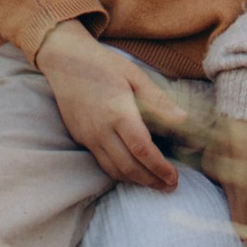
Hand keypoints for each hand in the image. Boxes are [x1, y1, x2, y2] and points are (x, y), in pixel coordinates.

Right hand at [34, 24, 179, 189]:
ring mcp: (88, 136)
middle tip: (169, 186)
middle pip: (128, 167)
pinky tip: (133, 170)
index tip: (174, 178)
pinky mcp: (80, 138)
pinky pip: (101, 162)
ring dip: (135, 180)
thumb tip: (183, 119)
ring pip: (113, 170)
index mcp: (118, 112)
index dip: (160, 168)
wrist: (64, 60)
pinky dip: (119, 172)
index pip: (142, 150)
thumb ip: (158, 100)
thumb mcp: (134, 75)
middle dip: (151, 180)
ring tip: (154, 183)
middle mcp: (101, 130)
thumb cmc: (103, 64)